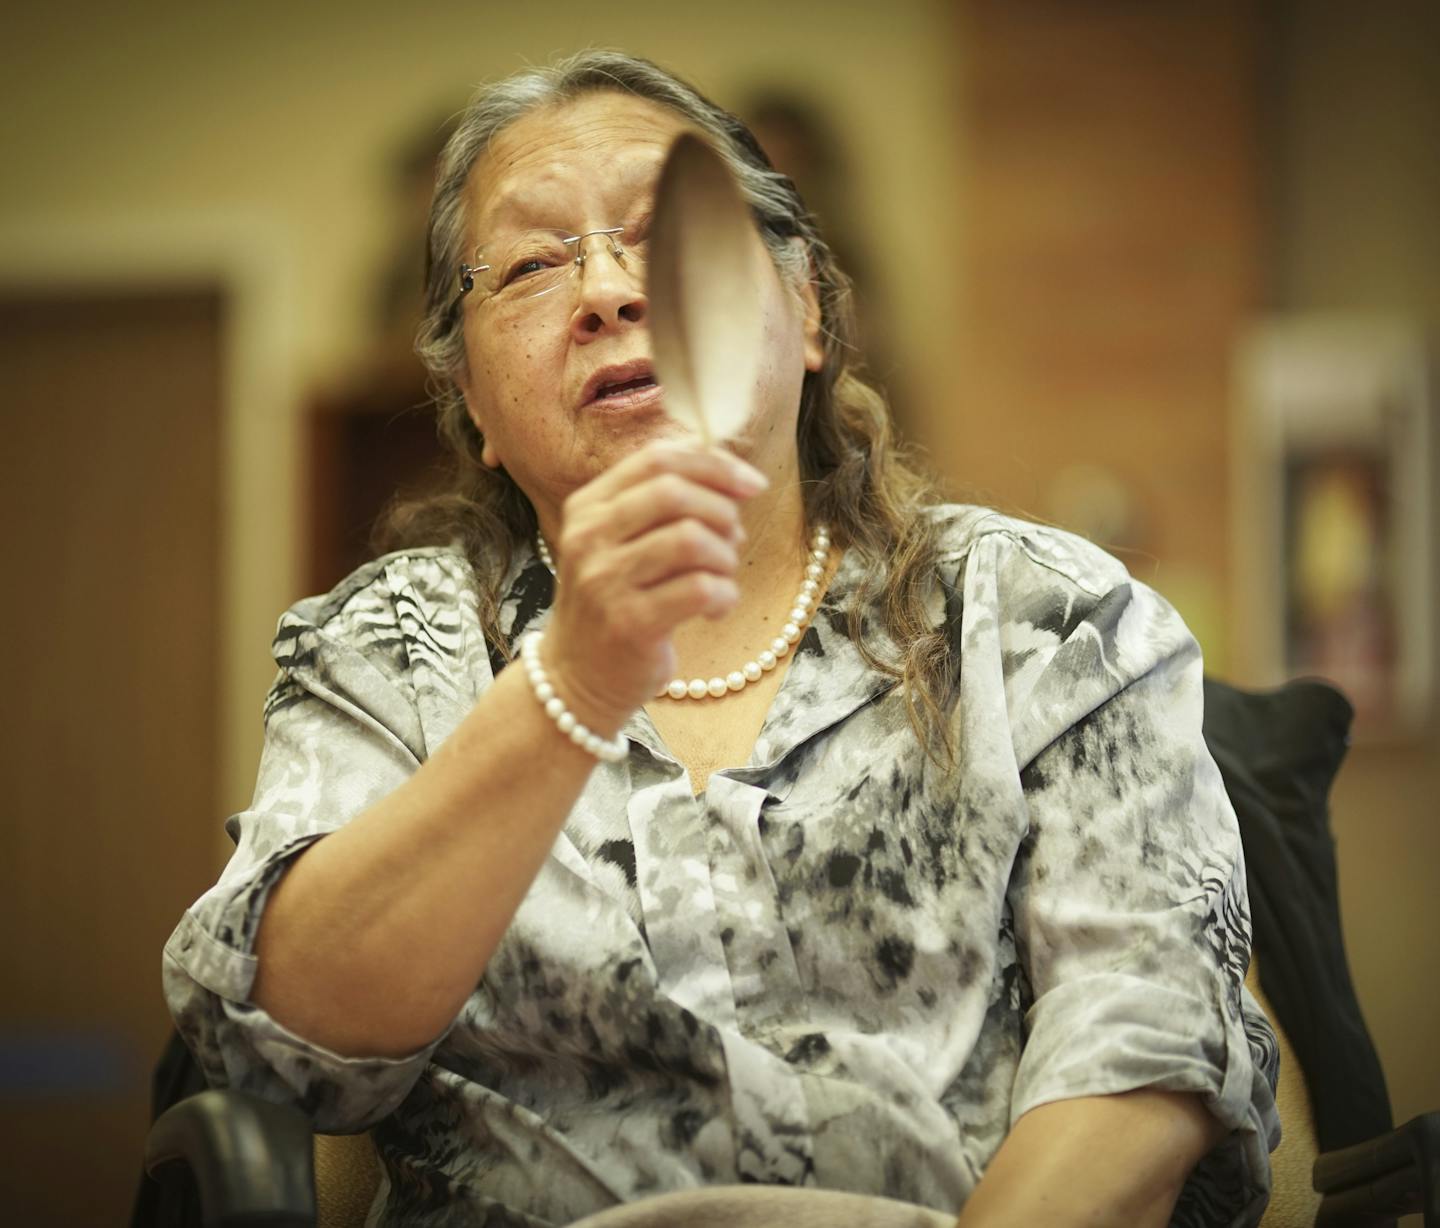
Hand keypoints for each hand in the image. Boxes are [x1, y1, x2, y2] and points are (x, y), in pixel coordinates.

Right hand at [540, 441, 767, 730]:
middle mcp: (589, 537)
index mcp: (588, 507)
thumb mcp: (621, 543)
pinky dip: (725, 595)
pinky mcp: (630, 622)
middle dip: (722, 511)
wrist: (577, 678)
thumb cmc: (614, 604)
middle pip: (674, 493)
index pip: (656, 459)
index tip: (752, 484)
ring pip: (692, 540)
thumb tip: (734, 478)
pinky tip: (716, 609)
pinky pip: (701, 589)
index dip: (714, 465)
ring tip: (721, 577)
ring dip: (725, 557)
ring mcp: (606, 581)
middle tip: (733, 541)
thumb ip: (663, 506)